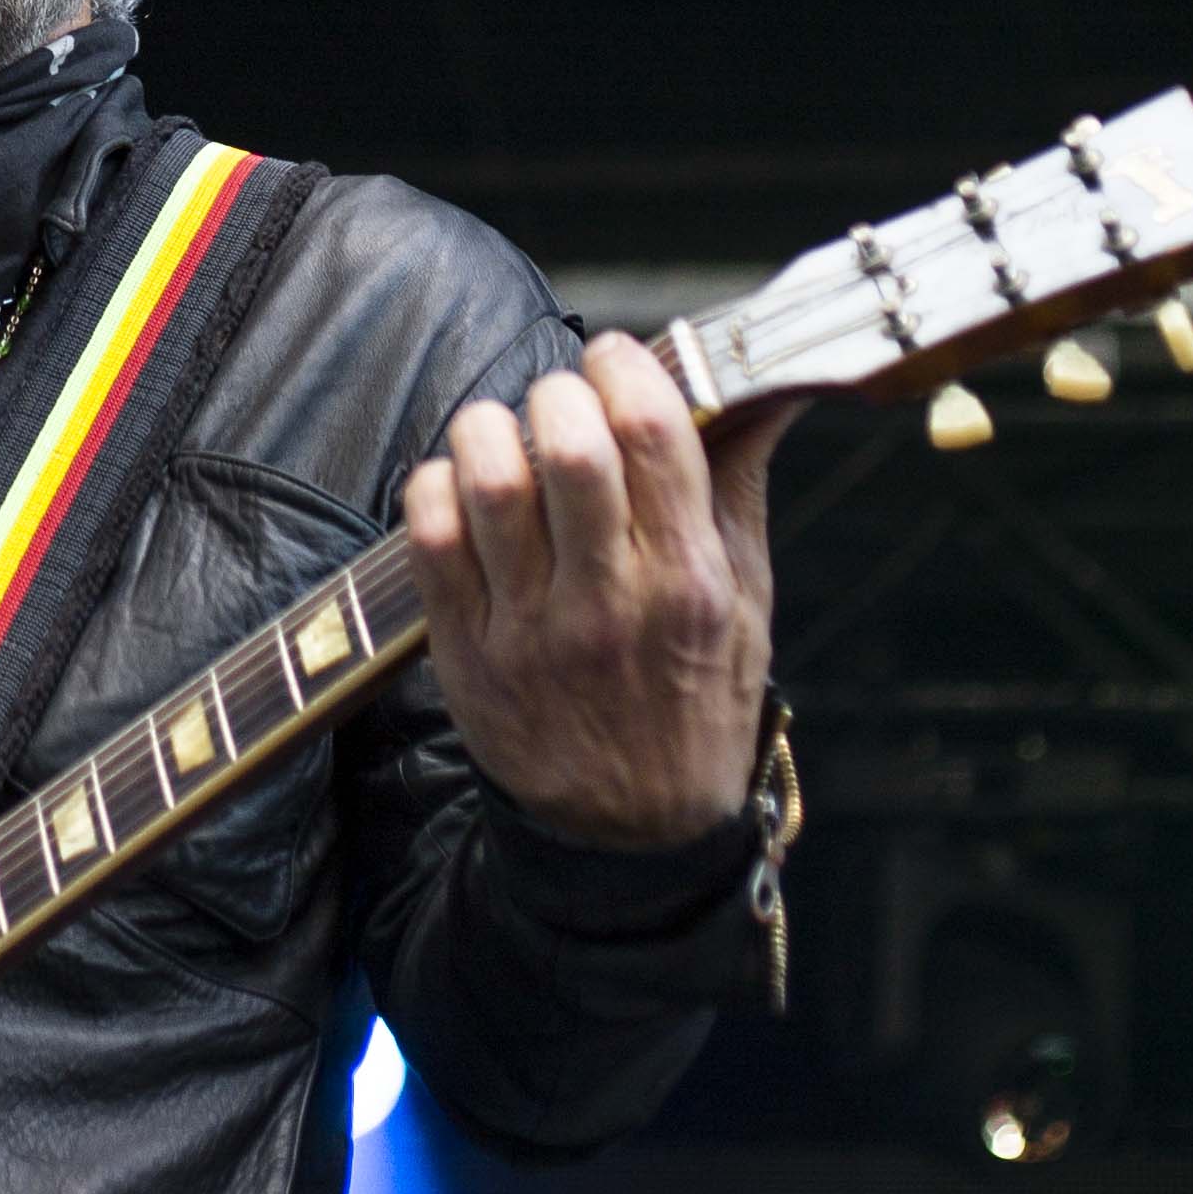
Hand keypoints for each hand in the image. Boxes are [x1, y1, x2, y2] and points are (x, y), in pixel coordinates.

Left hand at [401, 335, 791, 849]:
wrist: (632, 837)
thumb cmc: (697, 699)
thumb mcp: (746, 601)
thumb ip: (740, 483)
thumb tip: (764, 385)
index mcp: (692, 584)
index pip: (654, 435)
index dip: (623, 367)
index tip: (613, 357)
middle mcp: (612, 604)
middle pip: (569, 447)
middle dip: (558, 393)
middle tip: (561, 402)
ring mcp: (533, 630)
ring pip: (488, 478)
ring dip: (490, 430)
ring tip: (507, 440)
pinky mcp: (467, 651)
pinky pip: (428, 532)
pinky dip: (438, 485)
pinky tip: (464, 491)